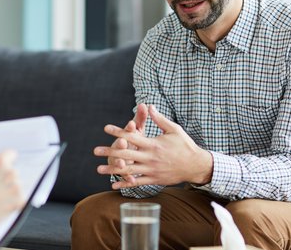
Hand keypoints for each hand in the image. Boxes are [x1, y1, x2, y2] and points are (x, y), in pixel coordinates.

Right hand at [0, 150, 24, 230]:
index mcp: (0, 162)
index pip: (11, 154)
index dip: (6, 159)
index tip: (4, 165)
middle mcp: (12, 172)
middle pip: (12, 171)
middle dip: (5, 177)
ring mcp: (17, 187)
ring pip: (15, 186)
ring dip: (8, 190)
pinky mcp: (21, 201)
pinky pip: (19, 199)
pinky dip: (12, 202)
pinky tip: (1, 205)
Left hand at [95, 105, 212, 189]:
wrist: (195, 165)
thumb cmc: (185, 145)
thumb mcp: (174, 129)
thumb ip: (159, 119)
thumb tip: (149, 106)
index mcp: (153, 144)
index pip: (132, 136)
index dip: (118, 131)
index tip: (106, 128)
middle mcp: (150, 158)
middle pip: (126, 154)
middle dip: (109, 151)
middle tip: (95, 150)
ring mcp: (151, 170)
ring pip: (128, 170)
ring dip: (112, 170)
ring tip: (98, 169)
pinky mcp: (154, 180)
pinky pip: (137, 182)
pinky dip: (125, 184)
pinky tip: (114, 184)